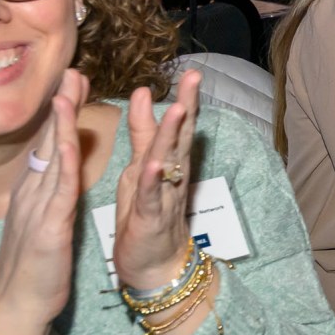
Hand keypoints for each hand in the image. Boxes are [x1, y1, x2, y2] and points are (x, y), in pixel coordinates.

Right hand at [0, 70, 88, 334]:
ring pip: (52, 156)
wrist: (15, 309)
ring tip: (71, 88)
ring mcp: (36, 209)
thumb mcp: (43, 223)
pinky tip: (72, 139)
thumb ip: (50, 195)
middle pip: (48, 141)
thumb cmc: (33, 270)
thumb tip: (57, 171)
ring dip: (62, 120)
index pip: (47, 145)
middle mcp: (31, 194)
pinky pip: (59, 189)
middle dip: (61, 105)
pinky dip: (67, 160)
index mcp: (33, 194)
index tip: (70, 82)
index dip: (59, 113)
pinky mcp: (47, 228)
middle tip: (72, 70)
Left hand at [111, 71, 200, 292]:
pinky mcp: (150, 218)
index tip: (191, 70)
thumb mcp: (140, 166)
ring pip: (169, 162)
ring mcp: (163, 196)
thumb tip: (142, 92)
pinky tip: (152, 164)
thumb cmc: (145, 213)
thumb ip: (142, 132)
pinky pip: (151, 196)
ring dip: (173, 136)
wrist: (152, 264)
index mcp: (168, 160)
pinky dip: (152, 180)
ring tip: (178, 110)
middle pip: (181, 136)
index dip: (186, 97)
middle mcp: (172, 174)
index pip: (179, 124)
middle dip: (188, 106)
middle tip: (194, 78)